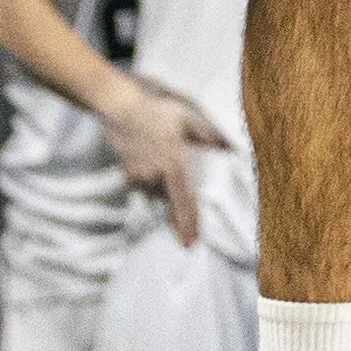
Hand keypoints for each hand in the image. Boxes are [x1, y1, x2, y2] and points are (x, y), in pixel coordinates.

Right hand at [103, 83, 227, 244]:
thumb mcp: (187, 118)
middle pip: (170, 204)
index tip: (192, 241)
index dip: (189, 222)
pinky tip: (152, 173)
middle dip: (178, 223)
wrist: (120, 107)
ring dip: (164, 198)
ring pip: (156, 194)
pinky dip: (150, 186)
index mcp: (173, 164)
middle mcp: (156, 174)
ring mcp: (140, 175)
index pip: (184, 200)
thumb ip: (209, 135)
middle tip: (187, 243)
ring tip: (171, 195)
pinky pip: (143, 186)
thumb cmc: (156, 112)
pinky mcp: (128, 173)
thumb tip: (230, 147)